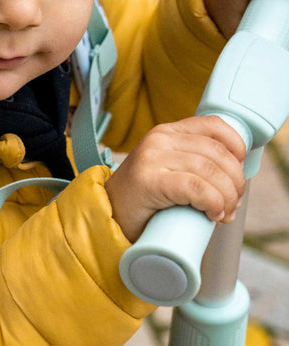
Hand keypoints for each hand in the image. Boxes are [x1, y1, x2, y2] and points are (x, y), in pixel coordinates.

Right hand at [104, 115, 246, 242]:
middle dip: (235, 183)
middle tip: (233, 205)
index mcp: (166, 132)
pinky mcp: (149, 180)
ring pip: (210, 172)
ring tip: (223, 214)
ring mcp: (152, 158)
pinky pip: (195, 187)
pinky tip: (212, 214)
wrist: (106, 218)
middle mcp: (159, 139)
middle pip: (217, 154)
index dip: (237, 148)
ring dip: (227, 197)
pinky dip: (212, 203)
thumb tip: (235, 176)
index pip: (215, 126)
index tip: (238, 174)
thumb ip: (190, 161)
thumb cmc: (141, 200)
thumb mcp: (167, 169)